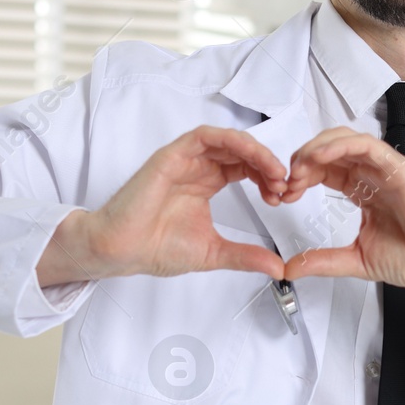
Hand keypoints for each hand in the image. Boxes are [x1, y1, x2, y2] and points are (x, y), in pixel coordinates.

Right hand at [37, 126, 287, 287]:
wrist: (121, 250)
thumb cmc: (155, 248)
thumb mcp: (214, 252)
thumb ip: (246, 256)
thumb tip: (278, 267)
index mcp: (206, 183)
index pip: (245, 168)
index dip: (267, 176)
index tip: (281, 195)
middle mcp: (197, 168)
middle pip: (241, 151)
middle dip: (267, 164)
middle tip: (283, 183)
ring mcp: (184, 160)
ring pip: (227, 140)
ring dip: (255, 151)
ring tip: (273, 171)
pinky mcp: (171, 156)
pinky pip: (204, 136)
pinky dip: (230, 140)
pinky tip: (249, 154)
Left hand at [279, 128, 404, 328]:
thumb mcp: (357, 260)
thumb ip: (323, 261)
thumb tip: (290, 268)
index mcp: (366, 191)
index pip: (326, 169)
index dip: (301, 175)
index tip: (284, 194)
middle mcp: (375, 175)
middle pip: (330, 149)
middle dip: (302, 160)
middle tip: (285, 182)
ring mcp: (387, 169)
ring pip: (345, 139)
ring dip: (316, 149)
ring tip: (299, 169)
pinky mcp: (400, 168)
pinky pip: (366, 145)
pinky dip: (340, 146)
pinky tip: (319, 157)